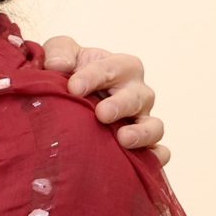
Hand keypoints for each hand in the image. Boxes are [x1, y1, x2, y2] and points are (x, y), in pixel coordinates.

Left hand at [41, 36, 168, 165]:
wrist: (71, 101)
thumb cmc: (71, 73)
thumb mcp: (61, 54)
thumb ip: (58, 51)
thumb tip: (57, 65)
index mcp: (120, 67)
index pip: (112, 68)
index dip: (93, 77)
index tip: (73, 87)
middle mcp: (136, 93)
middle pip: (137, 97)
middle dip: (120, 105)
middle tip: (101, 114)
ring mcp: (141, 120)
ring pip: (153, 125)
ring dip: (141, 133)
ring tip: (123, 139)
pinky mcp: (142, 145)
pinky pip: (158, 152)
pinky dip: (156, 157)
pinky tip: (144, 164)